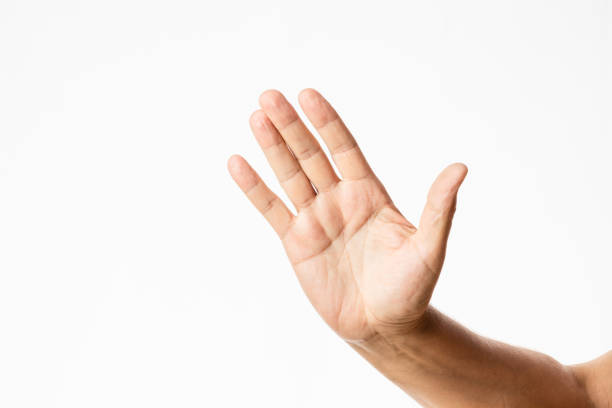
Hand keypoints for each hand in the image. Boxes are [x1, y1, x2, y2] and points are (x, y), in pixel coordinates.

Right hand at [228, 89, 466, 342]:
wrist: (384, 326)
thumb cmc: (412, 288)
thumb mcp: (429, 247)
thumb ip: (439, 207)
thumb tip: (460, 167)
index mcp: (369, 193)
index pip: (344, 147)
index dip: (327, 122)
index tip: (308, 94)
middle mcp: (339, 199)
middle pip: (311, 155)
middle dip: (291, 126)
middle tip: (269, 96)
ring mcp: (315, 219)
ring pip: (289, 176)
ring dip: (271, 147)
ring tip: (255, 117)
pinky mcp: (296, 242)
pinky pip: (271, 210)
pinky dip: (254, 188)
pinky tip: (237, 163)